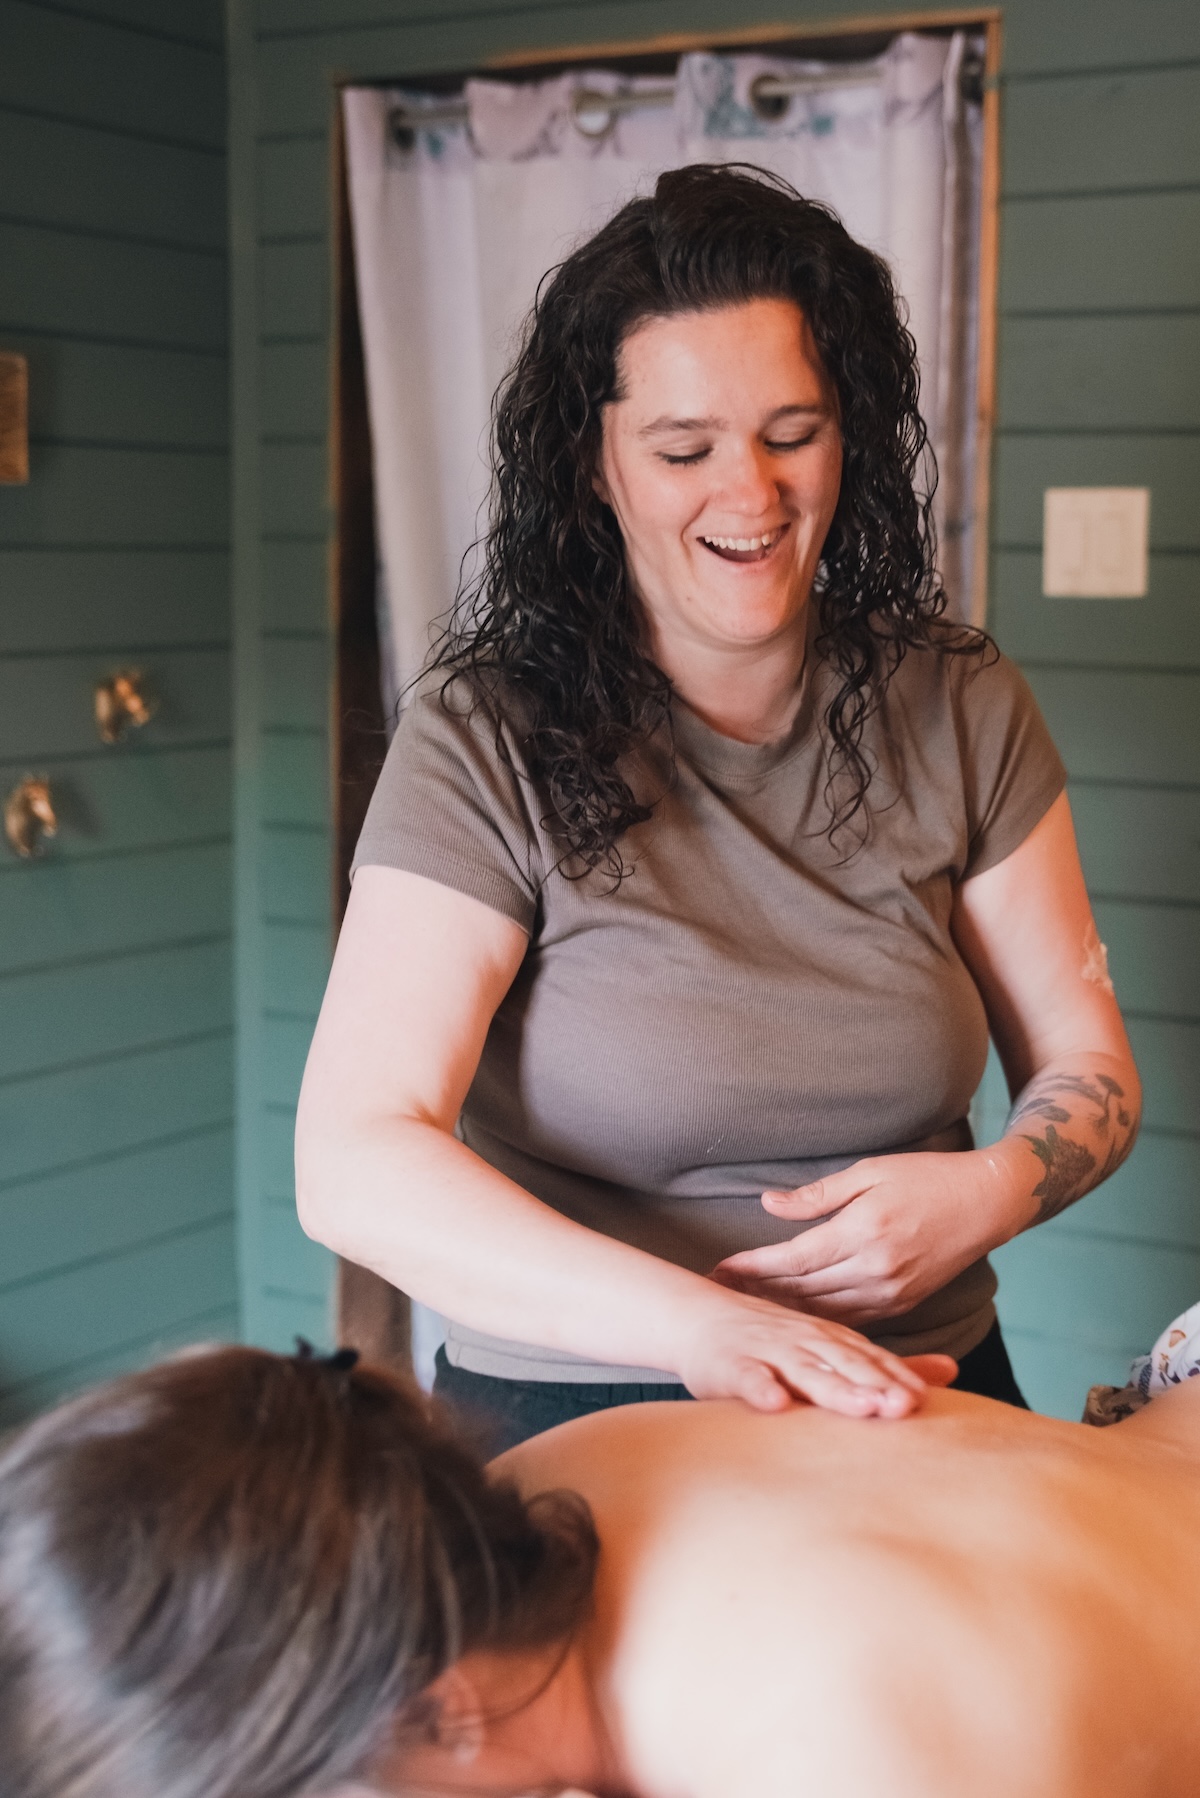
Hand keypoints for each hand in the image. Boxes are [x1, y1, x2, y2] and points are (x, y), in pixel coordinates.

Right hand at [673, 1286, 956, 1418]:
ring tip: (860, 1407)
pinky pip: (746, 1377)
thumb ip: (884, 1365)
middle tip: (904, 1408)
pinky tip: (773, 1403)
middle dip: (874, 1386)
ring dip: (831, 1388)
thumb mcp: (830, 1347)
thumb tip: (951, 1372)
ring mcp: (766, 1351)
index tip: (923, 1403)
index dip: (896, 1380)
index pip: (870, 1361)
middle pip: (844, 1366)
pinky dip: (759, 1388)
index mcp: (830, 1339)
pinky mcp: (729, 1364)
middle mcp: (803, 1342)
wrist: (698, 1317)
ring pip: (803, 1371)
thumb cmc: (771, 1342)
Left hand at [711, 1148, 1027, 1325]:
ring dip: (784, 1310)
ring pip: (823, 1312)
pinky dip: (819, 1320)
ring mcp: (891, 1293)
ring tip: (748, 1305)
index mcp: (863, 1232)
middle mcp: (875, 1270)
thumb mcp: (869, 1173)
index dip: (753, 1267)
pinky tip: (794, 1316)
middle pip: (802, 1291)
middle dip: (758, 1292)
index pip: (793, 1259)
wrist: (986, 1203)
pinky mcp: (902, 1304)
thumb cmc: (926, 1178)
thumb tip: (767, 1203)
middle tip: (722, 1291)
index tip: (720, 1269)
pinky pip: (851, 1320)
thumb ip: (816, 1195)